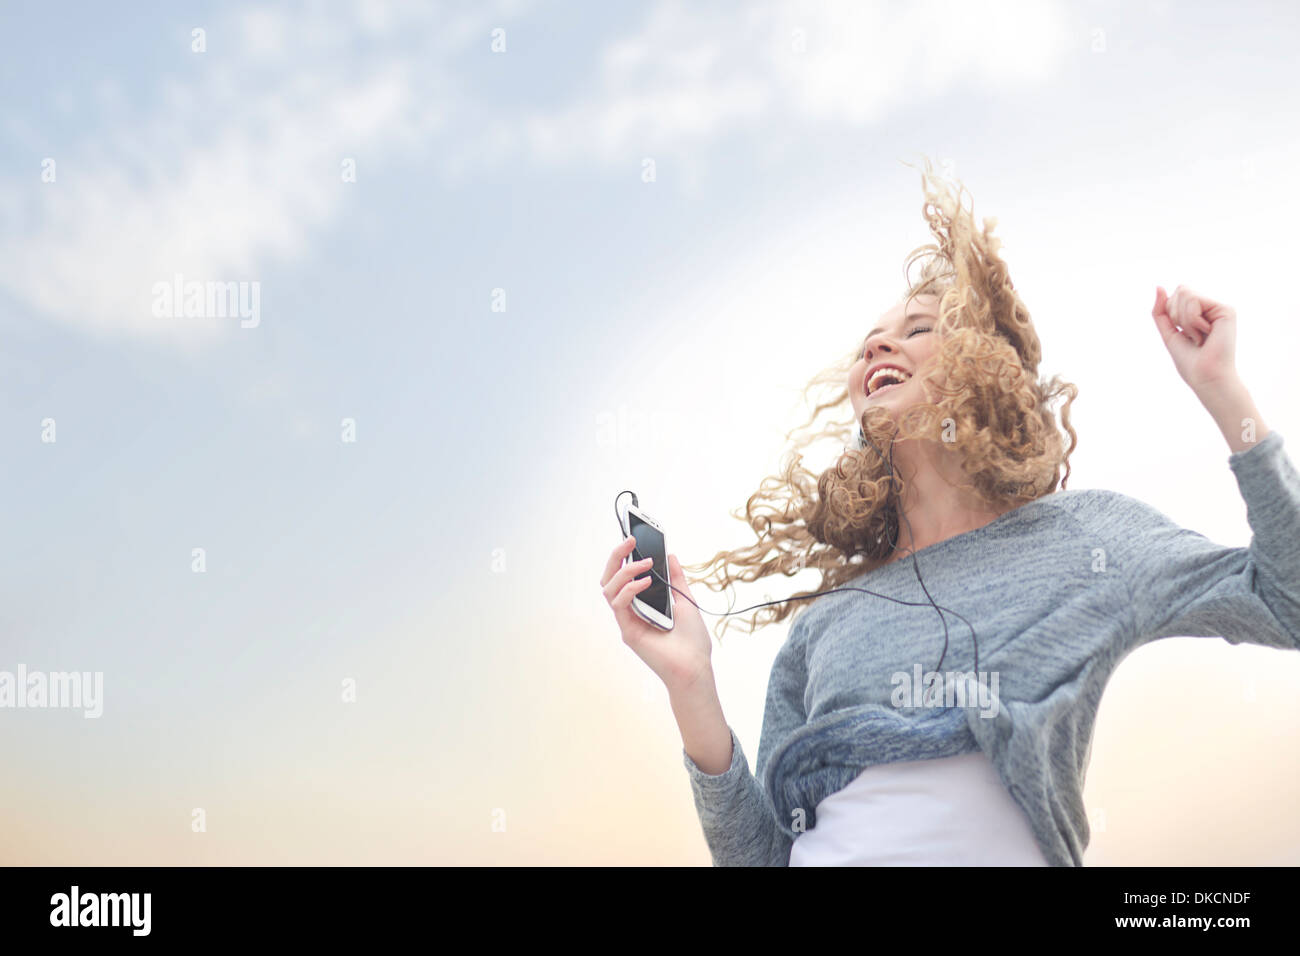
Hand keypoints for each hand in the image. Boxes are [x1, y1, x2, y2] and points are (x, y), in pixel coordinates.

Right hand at [600, 536, 713, 694]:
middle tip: (630, 540)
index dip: (625, 556)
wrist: (695, 666)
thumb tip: (671, 556)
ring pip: (609, 588)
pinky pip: (619, 604)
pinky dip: (630, 589)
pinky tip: (646, 582)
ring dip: (624, 571)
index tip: (635, 537)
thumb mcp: (686, 600)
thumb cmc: (692, 639)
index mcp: (644, 602)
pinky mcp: (628, 630)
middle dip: (617, 556)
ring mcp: (628, 620)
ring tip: (644, 562)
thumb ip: (675, 579)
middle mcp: (632, 610)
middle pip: (610, 578)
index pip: (625, 575)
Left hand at [1150, 285, 1237, 393]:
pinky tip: (1206, 333)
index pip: (1175, 295)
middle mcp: (1212, 307)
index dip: (1171, 314)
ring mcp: (1220, 307)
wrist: (1206, 376)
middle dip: (1176, 315)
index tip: (1184, 334)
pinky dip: (1192, 321)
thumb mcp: (1169, 331)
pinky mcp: (1226, 309)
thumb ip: (1162, 310)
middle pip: (1181, 290)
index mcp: (1200, 312)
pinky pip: (1194, 301)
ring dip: (1185, 320)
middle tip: (1192, 335)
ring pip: (1186, 293)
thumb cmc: (1190, 360)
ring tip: (1199, 336)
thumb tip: (1159, 286)